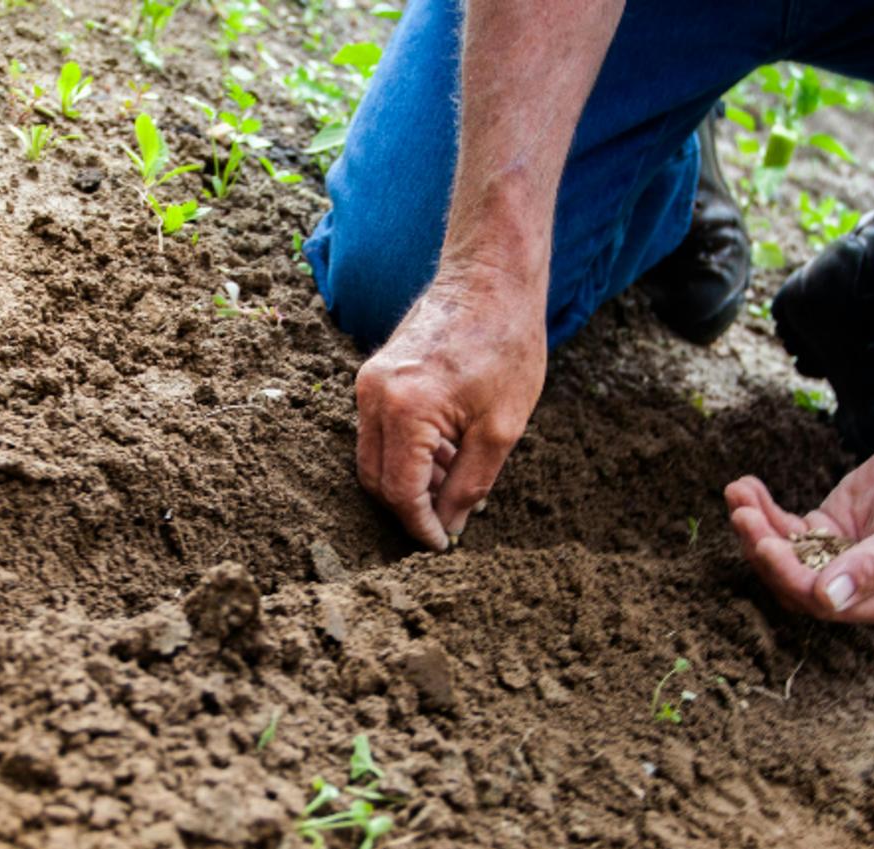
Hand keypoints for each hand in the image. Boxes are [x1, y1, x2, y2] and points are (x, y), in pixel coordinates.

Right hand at [354, 271, 546, 549]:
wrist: (490, 278)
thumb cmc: (506, 345)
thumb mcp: (501, 428)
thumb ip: (470, 484)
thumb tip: (449, 526)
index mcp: (405, 409)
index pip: (400, 492)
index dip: (420, 526)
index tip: (442, 545)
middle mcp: (374, 396)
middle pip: (376, 479)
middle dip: (409, 508)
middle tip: (448, 522)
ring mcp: (368, 383)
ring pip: (374, 457)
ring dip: (409, 480)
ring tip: (456, 481)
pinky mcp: (374, 375)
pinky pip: (379, 431)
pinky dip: (406, 453)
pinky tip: (446, 453)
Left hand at [724, 434, 873, 623]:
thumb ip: (873, 566)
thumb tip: (828, 600)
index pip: (826, 604)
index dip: (792, 578)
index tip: (767, 545)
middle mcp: (857, 589)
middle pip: (795, 582)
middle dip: (764, 550)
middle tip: (742, 515)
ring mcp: (836, 559)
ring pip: (784, 555)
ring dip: (756, 528)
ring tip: (737, 494)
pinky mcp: (823, 531)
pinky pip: (785, 528)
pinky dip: (763, 510)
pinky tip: (745, 487)